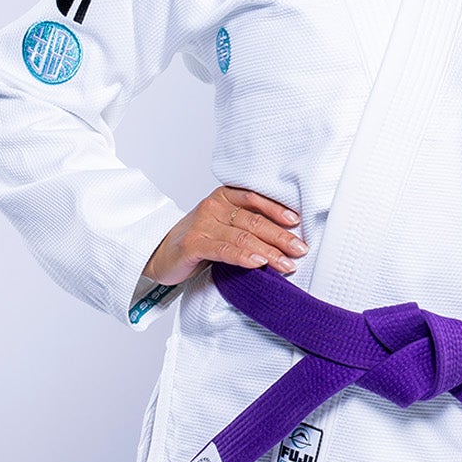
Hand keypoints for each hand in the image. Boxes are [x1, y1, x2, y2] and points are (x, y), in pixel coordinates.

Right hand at [143, 185, 306, 285]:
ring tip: (287, 264)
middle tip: (300, 249)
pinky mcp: (193, 245)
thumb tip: (287, 235)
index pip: (254, 199)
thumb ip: (247, 225)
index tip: (297, 222)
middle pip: (253, 221)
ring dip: (268, 252)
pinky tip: (258, 263)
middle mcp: (213, 207)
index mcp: (223, 197)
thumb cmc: (198, 240)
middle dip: (280, 237)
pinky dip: (244, 256)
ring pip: (243, 237)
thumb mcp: (224, 226)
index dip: (277, 210)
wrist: (161, 254)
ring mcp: (202, 225)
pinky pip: (224, 250)